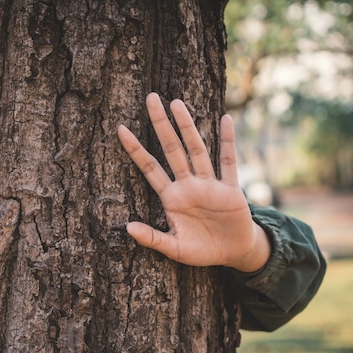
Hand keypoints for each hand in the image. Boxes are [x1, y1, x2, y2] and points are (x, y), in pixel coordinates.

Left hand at [118, 93, 269, 271]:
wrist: (233, 254)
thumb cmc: (201, 250)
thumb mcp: (174, 248)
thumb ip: (152, 238)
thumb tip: (127, 228)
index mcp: (171, 198)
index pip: (149, 168)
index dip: (135, 149)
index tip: (120, 129)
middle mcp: (188, 185)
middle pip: (172, 149)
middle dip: (161, 125)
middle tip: (151, 98)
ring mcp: (209, 184)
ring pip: (197, 150)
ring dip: (188, 127)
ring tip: (176, 103)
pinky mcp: (230, 190)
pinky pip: (229, 162)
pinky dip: (228, 142)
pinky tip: (224, 120)